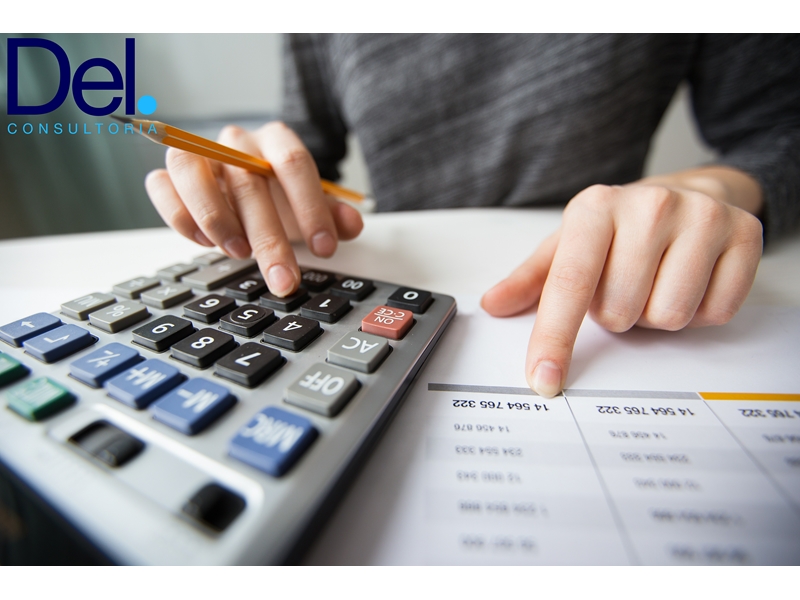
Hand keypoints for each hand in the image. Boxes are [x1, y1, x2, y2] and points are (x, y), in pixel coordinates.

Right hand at [145, 122, 363, 295]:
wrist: (247, 185)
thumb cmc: (280, 197)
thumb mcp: (310, 207)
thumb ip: (333, 216)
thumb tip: (351, 225)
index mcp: (276, 140)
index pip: (294, 163)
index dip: (310, 207)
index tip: (324, 249)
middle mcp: (235, 142)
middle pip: (248, 182)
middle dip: (269, 238)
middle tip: (284, 279)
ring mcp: (199, 154)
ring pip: (191, 170)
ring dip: (214, 217)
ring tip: (239, 255)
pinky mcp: (170, 174)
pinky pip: (161, 186)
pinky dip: (180, 216)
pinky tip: (205, 244)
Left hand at [481, 168, 763, 397]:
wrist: (688, 192)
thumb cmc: (619, 228)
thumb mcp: (568, 245)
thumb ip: (530, 280)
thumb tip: (492, 305)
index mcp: (595, 208)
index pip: (569, 285)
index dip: (554, 338)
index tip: (544, 378)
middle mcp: (649, 205)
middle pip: (620, 313)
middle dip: (617, 314)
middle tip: (624, 284)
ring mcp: (702, 217)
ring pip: (667, 317)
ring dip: (656, 315)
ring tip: (655, 281)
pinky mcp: (745, 234)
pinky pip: (714, 313)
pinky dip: (699, 312)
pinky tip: (690, 280)